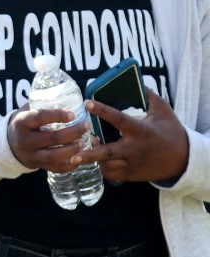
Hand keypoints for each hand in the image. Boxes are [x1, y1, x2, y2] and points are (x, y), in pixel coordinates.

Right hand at [6, 106, 91, 173]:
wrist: (9, 144)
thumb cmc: (23, 124)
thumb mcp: (25, 112)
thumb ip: (41, 105)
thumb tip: (66, 96)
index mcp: (21, 123)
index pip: (39, 118)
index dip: (57, 116)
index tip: (73, 114)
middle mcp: (25, 140)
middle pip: (52, 138)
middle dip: (72, 133)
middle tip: (86, 126)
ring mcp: (31, 155)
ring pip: (54, 155)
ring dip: (72, 150)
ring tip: (83, 143)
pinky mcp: (37, 165)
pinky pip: (55, 168)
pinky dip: (69, 165)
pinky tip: (79, 158)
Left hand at [75, 88, 189, 182]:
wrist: (184, 160)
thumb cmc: (171, 131)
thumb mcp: (163, 111)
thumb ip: (148, 96)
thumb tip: (134, 81)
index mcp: (141, 131)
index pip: (118, 119)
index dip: (102, 110)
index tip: (87, 103)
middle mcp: (135, 149)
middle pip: (107, 152)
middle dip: (89, 154)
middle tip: (72, 152)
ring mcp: (133, 164)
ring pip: (106, 165)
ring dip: (93, 159)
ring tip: (84, 149)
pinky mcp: (132, 175)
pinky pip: (111, 174)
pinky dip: (101, 167)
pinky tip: (97, 159)